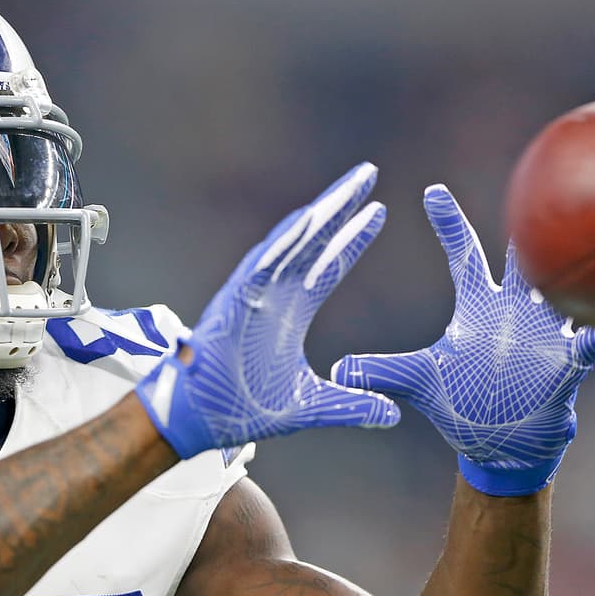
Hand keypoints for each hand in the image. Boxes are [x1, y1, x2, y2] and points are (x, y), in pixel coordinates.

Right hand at [137, 163, 400, 458]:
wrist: (200, 421)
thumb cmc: (243, 408)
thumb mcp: (312, 407)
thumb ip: (352, 405)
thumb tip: (394, 415)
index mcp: (292, 311)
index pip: (330, 265)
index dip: (353, 238)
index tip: (379, 212)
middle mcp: (275, 294)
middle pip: (314, 241)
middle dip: (341, 207)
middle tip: (369, 173)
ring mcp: (253, 294)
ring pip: (290, 244)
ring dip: (318, 215)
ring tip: (347, 188)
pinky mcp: (235, 302)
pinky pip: (261, 265)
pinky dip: (283, 242)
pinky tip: (306, 218)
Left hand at [332, 185, 594, 495]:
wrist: (499, 444)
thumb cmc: (460, 405)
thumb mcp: (415, 382)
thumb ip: (379, 371)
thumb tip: (335, 368)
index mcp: (476, 308)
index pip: (462, 254)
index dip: (448, 222)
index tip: (430, 189)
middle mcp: (514, 311)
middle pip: (521, 259)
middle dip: (525, 228)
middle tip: (533, 188)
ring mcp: (545, 334)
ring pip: (564, 289)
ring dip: (573, 268)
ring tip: (589, 236)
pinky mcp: (568, 363)